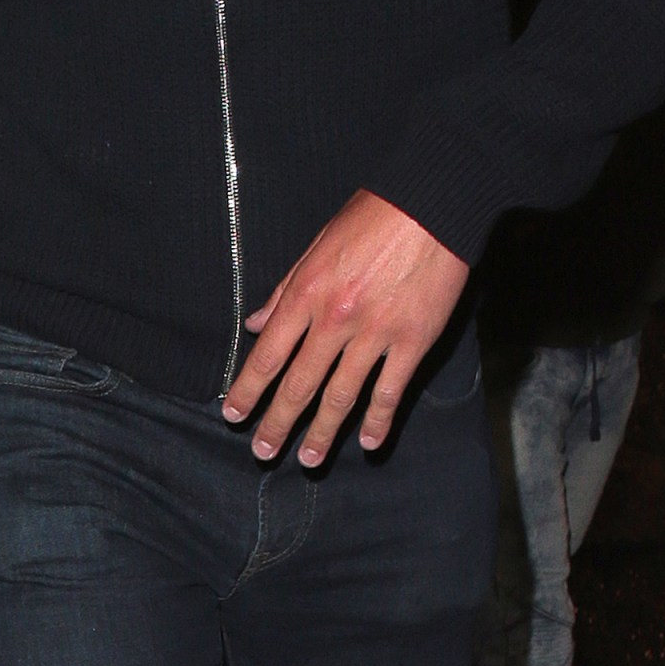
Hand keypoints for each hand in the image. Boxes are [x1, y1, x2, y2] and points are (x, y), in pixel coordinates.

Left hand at [222, 190, 470, 466]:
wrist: (431, 206)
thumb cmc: (371, 218)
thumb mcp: (316, 245)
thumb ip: (285, 290)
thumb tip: (254, 323)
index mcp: (307, 293)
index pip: (268, 354)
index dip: (248, 390)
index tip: (233, 415)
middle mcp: (336, 319)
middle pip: (299, 383)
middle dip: (278, 422)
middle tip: (262, 452)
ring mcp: (376, 333)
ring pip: (341, 396)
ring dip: (323, 432)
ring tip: (309, 460)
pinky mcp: (413, 341)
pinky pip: (390, 390)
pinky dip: (378, 420)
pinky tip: (368, 442)